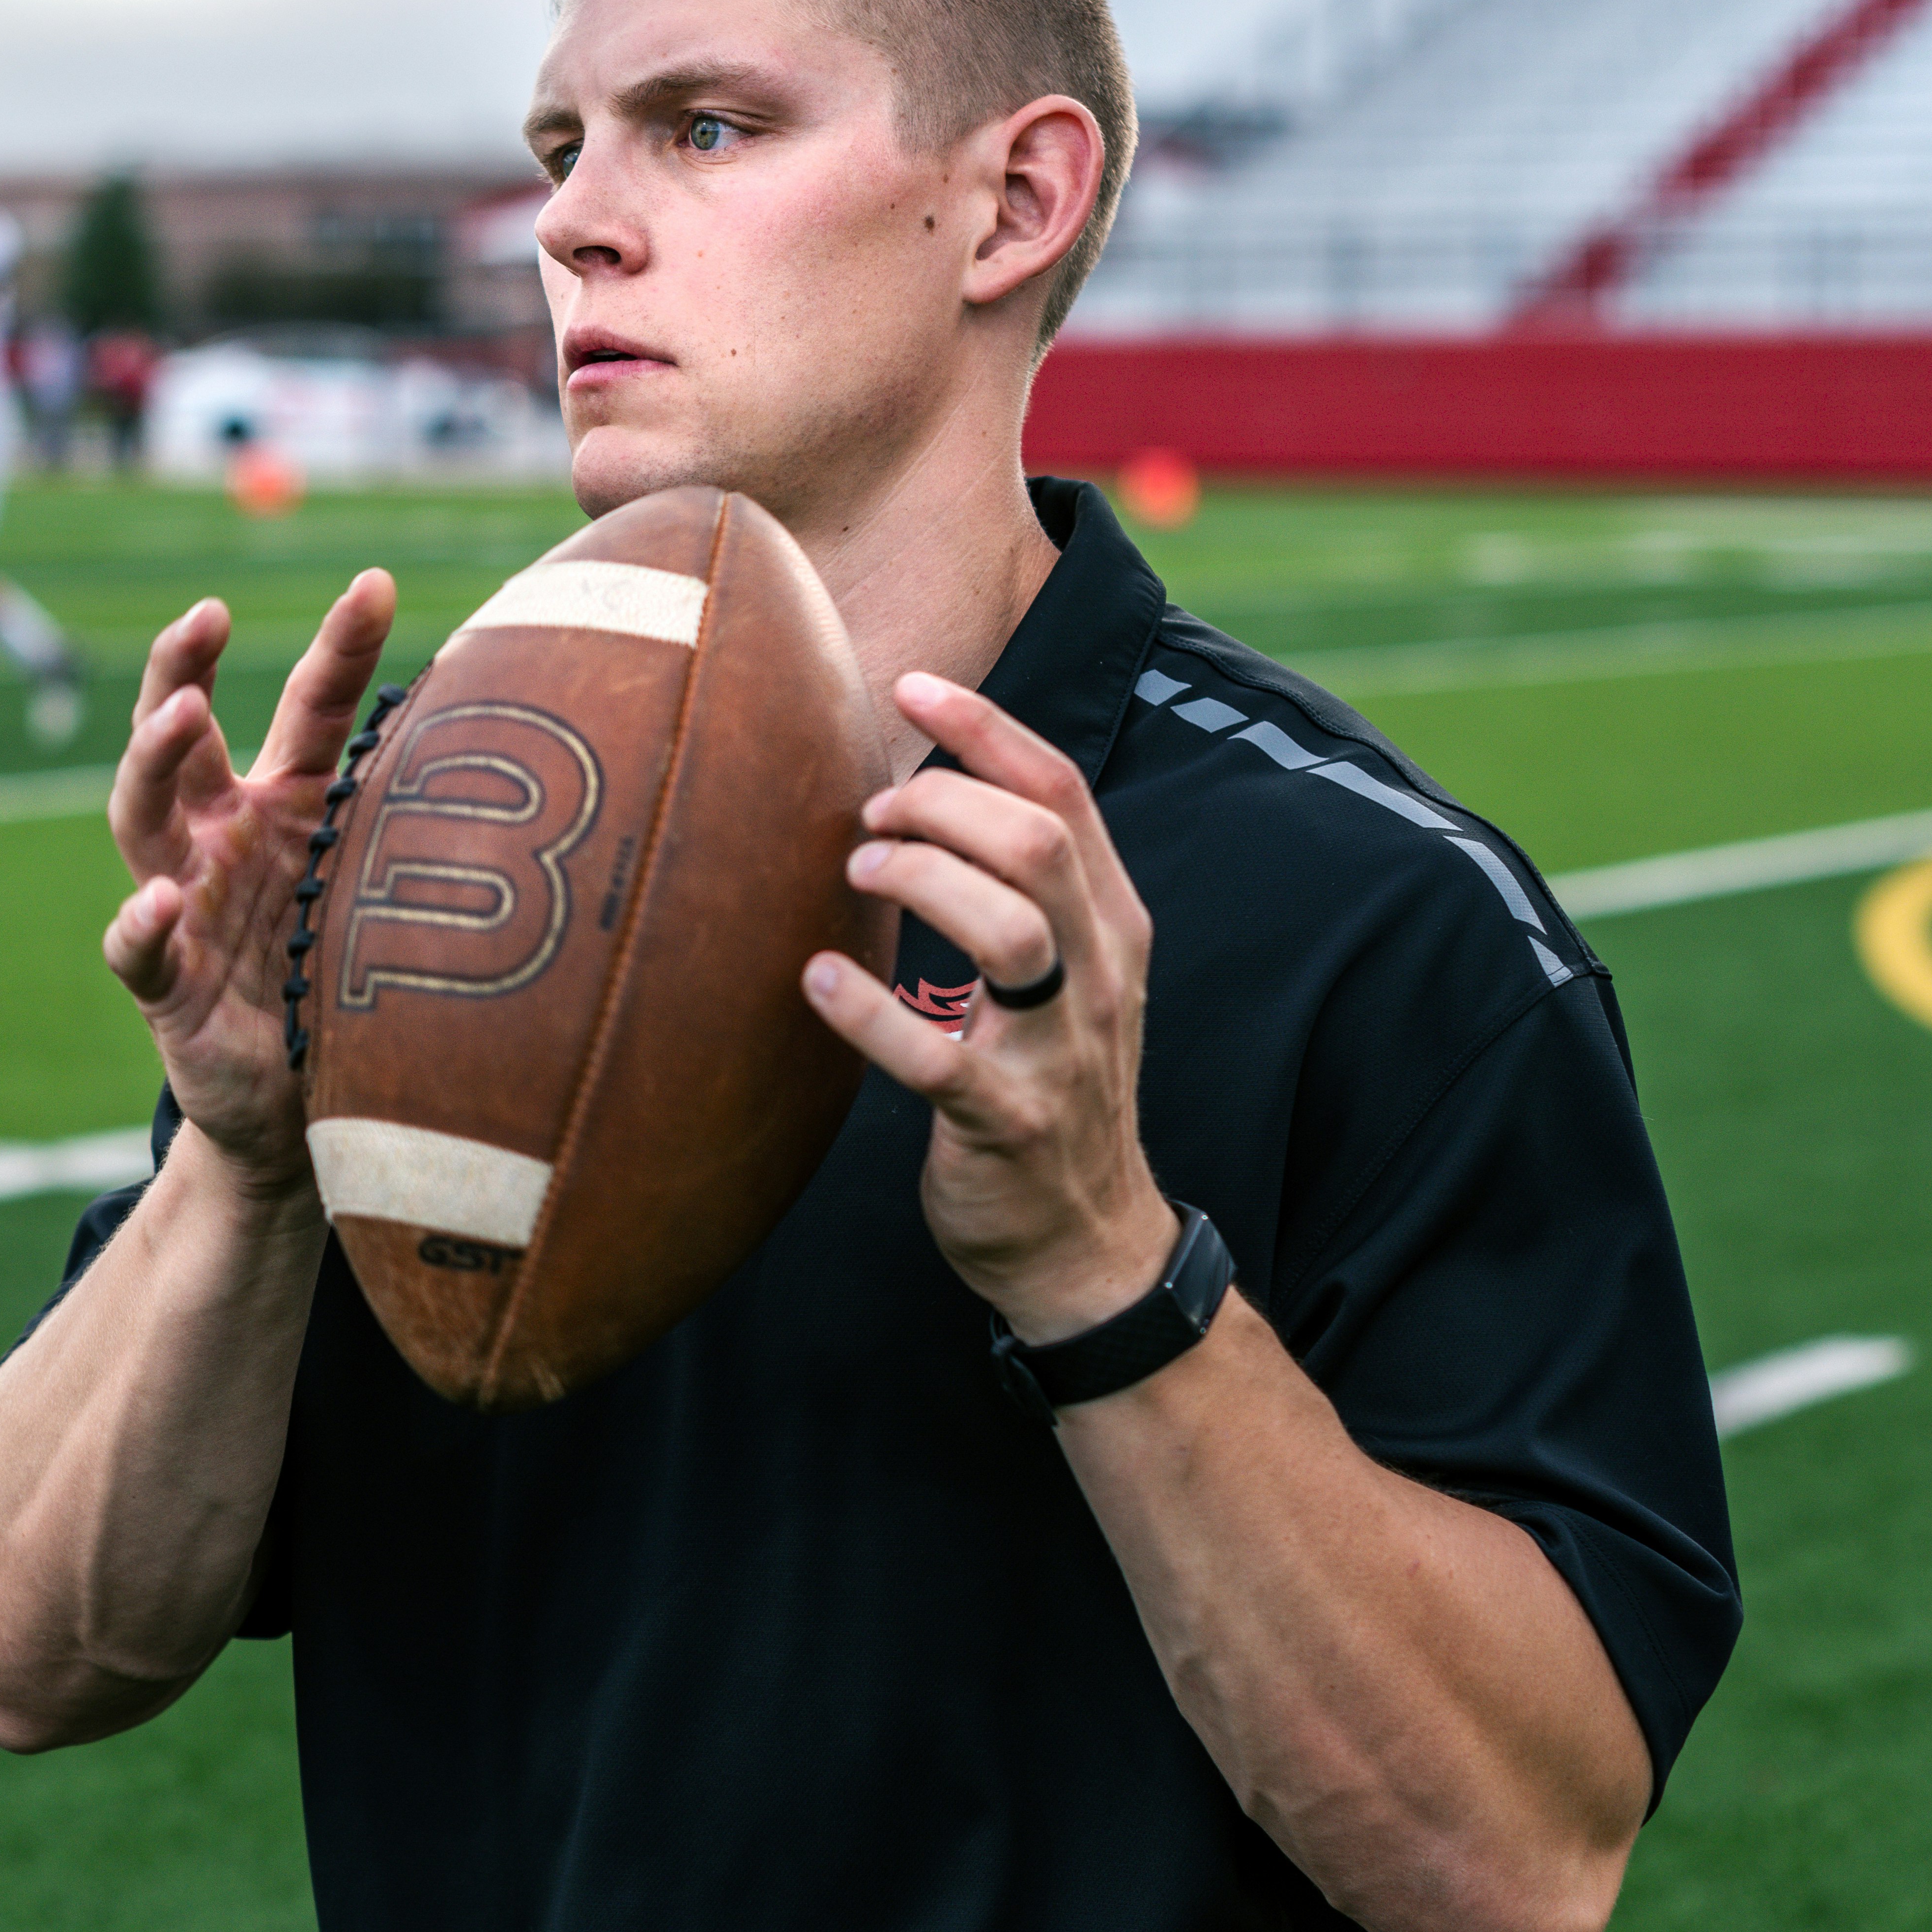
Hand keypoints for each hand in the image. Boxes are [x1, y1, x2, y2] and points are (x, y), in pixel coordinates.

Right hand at [102, 572, 398, 1197]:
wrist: (301, 1109)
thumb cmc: (347, 980)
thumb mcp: (395, 891)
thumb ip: (440, 830)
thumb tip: (567, 754)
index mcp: (288, 802)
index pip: (310, 704)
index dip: (340, 645)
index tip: (377, 581)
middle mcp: (224, 835)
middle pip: (186, 731)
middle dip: (188, 666)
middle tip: (207, 611)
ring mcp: (185, 900)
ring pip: (143, 813)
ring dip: (154, 758)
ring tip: (181, 715)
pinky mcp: (165, 981)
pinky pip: (138, 944)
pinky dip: (143, 922)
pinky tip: (159, 904)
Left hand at [801, 673, 1177, 1339]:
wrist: (1087, 1242)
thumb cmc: (1047, 1085)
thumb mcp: (1062, 976)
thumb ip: (1020, 889)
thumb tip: (919, 789)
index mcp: (1112, 925)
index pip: (1063, 794)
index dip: (986, 732)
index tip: (910, 689)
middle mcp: (1100, 976)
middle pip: (1039, 843)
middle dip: (945, 806)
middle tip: (870, 819)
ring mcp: (1062, 1053)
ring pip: (1013, 931)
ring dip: (921, 883)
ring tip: (854, 877)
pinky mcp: (1009, 1125)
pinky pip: (939, 1062)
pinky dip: (872, 1016)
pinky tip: (819, 985)